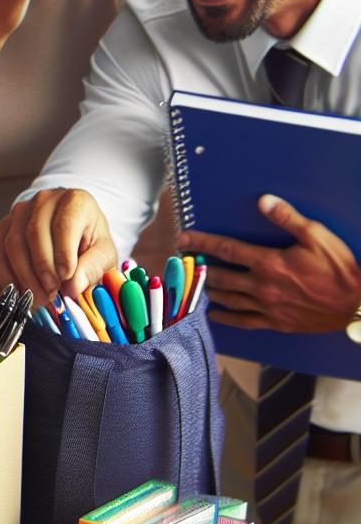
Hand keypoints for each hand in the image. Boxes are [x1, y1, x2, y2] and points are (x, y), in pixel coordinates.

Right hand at [0, 188, 117, 305]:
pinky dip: (6, 276)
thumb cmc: (89, 241)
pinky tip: (20, 292)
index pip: (63, 225)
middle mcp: (44, 200)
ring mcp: (20, 211)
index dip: (63, 254)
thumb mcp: (103, 253)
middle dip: (42, 268)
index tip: (66, 278)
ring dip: (24, 275)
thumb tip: (73, 286)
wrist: (72, 230)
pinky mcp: (4, 226)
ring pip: (13, 243)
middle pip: (34, 233)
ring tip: (39, 297)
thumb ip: (92, 267)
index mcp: (74, 201)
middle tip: (51, 294)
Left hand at [177, 194, 360, 333]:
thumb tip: (263, 200)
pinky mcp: (276, 323)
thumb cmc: (340, 269)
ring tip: (189, 282)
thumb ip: (288, 218)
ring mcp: (268, 307)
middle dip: (198, 267)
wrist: (359, 305)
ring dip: (207, 289)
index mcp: (269, 263)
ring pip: (228, 299)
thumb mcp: (317, 236)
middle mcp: (262, 287)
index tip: (183, 238)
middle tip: (180, 261)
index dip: (202, 243)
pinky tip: (212, 314)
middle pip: (220, 276)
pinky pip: (244, 321)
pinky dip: (225, 317)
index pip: (226, 250)